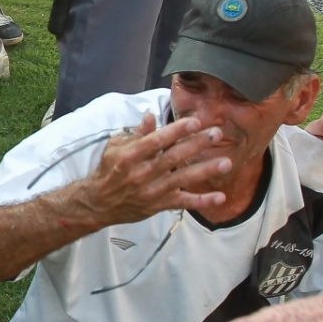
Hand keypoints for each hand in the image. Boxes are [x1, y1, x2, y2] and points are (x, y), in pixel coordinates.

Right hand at [79, 113, 232, 228]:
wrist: (97, 204)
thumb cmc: (108, 170)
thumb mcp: (116, 147)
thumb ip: (136, 133)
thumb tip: (150, 116)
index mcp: (129, 156)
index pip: (156, 141)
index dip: (176, 131)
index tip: (194, 121)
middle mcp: (141, 174)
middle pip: (173, 157)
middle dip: (196, 145)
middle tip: (216, 134)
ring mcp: (151, 191)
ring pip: (182, 179)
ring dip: (205, 171)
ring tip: (225, 162)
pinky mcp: (158, 205)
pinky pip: (183, 203)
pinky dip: (202, 201)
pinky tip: (220, 197)